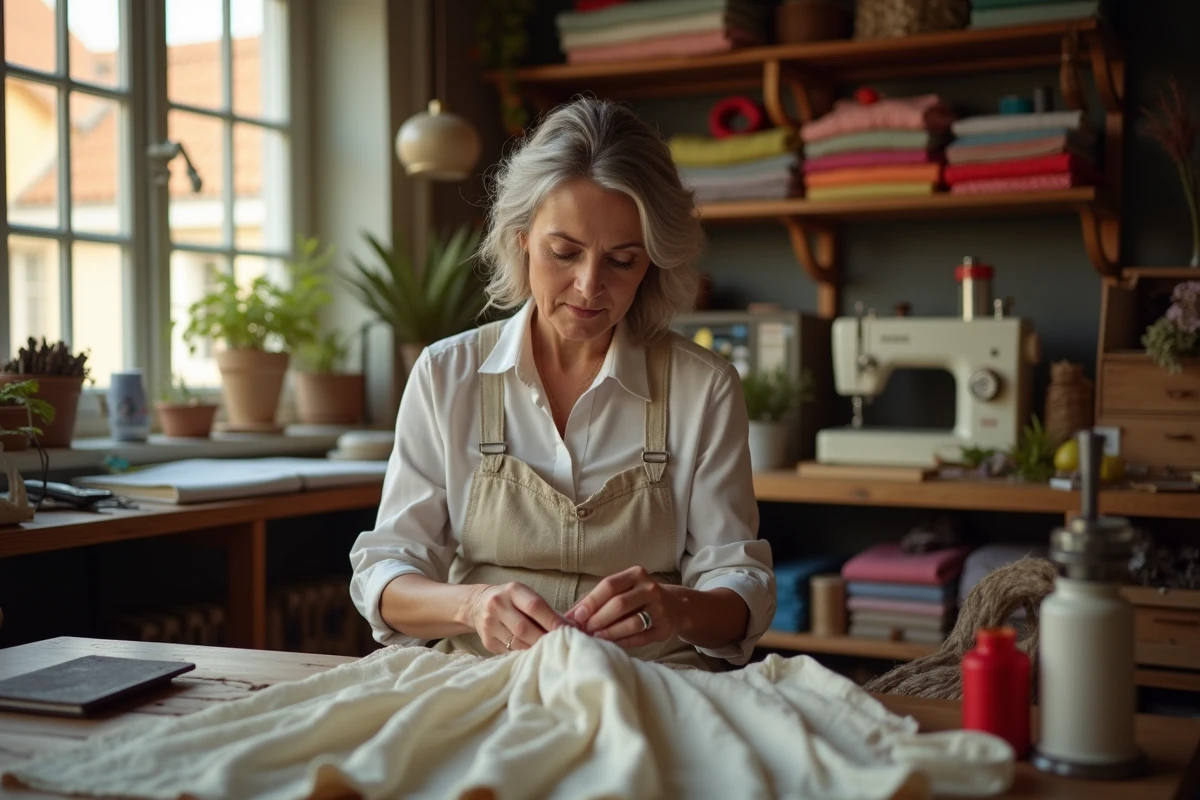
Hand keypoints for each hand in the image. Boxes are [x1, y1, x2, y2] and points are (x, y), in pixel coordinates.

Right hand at [468, 582, 566, 653]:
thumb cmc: (512, 600)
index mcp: (512, 590)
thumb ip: (544, 610)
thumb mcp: (525, 596)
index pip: (534, 606)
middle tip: (562, 645)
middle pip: (524, 628)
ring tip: (551, 652)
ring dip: (536, 649)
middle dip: (545, 639)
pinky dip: (525, 654)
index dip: (552, 620)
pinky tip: (535, 655)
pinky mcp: (487, 641)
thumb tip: (572, 627)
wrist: (478, 604)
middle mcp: (498, 605)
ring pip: (517, 643)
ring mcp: (490, 624)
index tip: (568, 630)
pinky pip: (510, 651)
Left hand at [565, 566, 680, 648]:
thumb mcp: (622, 590)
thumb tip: (569, 616)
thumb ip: (596, 599)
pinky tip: (611, 644)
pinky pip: (640, 638)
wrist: (675, 608)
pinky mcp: (664, 629)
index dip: (591, 602)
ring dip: (609, 632)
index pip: (609, 585)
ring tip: (595, 638)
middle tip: (583, 630)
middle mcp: (650, 588)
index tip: (576, 616)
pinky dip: (622, 642)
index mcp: (636, 574)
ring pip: (631, 623)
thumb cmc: (637, 598)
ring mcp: (660, 609)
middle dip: (598, 619)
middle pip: (619, 604)